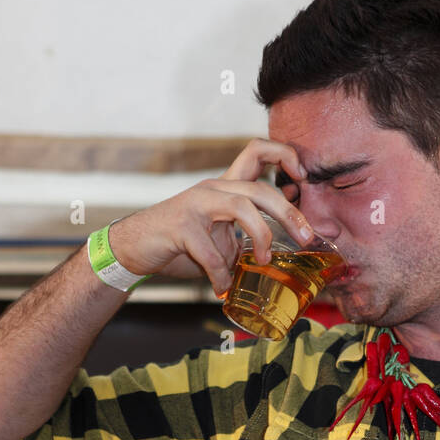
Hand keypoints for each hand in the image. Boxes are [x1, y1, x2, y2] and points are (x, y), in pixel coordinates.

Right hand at [106, 139, 313, 295]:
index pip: (257, 152)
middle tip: (306, 237)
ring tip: (264, 260)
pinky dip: (221, 275)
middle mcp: (213, 188)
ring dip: (261, 237)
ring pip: (243, 207)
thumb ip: (245, 240)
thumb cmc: (180, 244)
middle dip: (289, 213)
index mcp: (226, 187)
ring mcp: (196, 204)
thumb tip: (277, 259)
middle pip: (261, 188)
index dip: (284, 155)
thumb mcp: (220, 238)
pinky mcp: (182, 225)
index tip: (303, 177)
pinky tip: (222, 288)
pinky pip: (213, 253)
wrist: (133, 248)